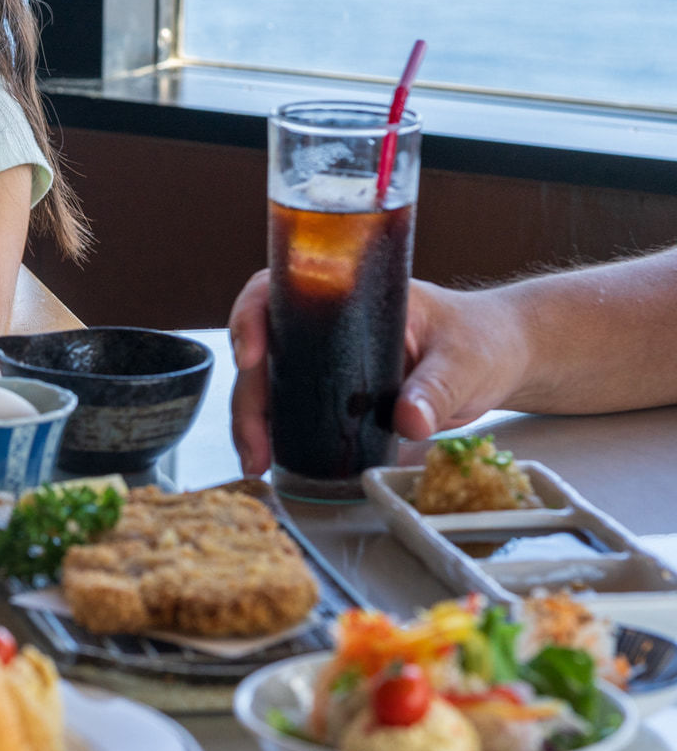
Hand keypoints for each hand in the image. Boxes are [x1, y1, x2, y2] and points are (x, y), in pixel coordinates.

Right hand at [229, 269, 531, 475]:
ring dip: (252, 419)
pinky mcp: (331, 390)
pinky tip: (268, 458)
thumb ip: (438, 389)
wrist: (502, 359)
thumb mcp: (465, 362)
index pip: (279, 289)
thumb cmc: (484, 342)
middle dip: (248, 394)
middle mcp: (326, 322)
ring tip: (256, 461)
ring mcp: (325, 357)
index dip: (252, 317)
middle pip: (263, 346)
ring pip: (267, 380)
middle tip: (254, 440)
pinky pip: (288, 405)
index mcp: (350, 293)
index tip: (251, 355)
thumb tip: (409, 422)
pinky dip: (273, 432)